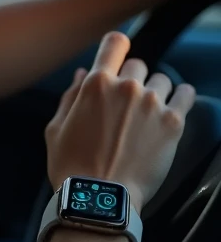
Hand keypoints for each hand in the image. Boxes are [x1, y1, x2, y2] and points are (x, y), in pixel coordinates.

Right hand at [45, 32, 195, 212]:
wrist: (100, 199)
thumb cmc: (71, 167)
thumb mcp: (56, 129)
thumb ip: (70, 96)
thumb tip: (82, 74)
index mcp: (96, 84)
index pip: (115, 43)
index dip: (117, 47)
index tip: (118, 55)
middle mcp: (126, 87)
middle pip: (138, 65)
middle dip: (132, 79)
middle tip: (127, 103)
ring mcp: (152, 103)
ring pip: (162, 80)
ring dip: (155, 91)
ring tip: (149, 112)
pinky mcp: (173, 122)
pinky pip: (186, 95)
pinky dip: (181, 97)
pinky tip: (175, 105)